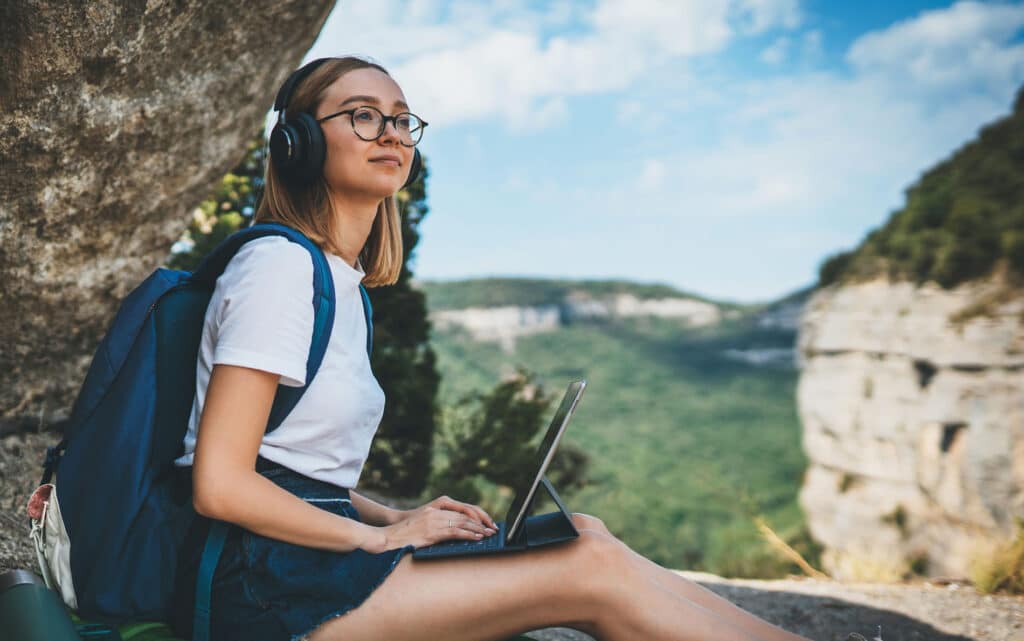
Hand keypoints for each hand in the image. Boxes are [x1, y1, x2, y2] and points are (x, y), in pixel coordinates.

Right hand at [371, 495, 497, 551]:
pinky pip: (455, 532)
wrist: (389, 536)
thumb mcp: (425, 521)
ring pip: (463, 522)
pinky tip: (476, 538)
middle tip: (493, 529)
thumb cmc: (407, 531)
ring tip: (488, 535)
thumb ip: (441, 521)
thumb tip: (460, 529)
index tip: (488, 522)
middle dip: (482, 522)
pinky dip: (468, 535)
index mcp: (437, 505)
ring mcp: (435, 520)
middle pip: (466, 514)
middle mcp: (437, 511)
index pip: (464, 508)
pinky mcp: (432, 532)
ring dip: (478, 529)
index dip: (478, 515)